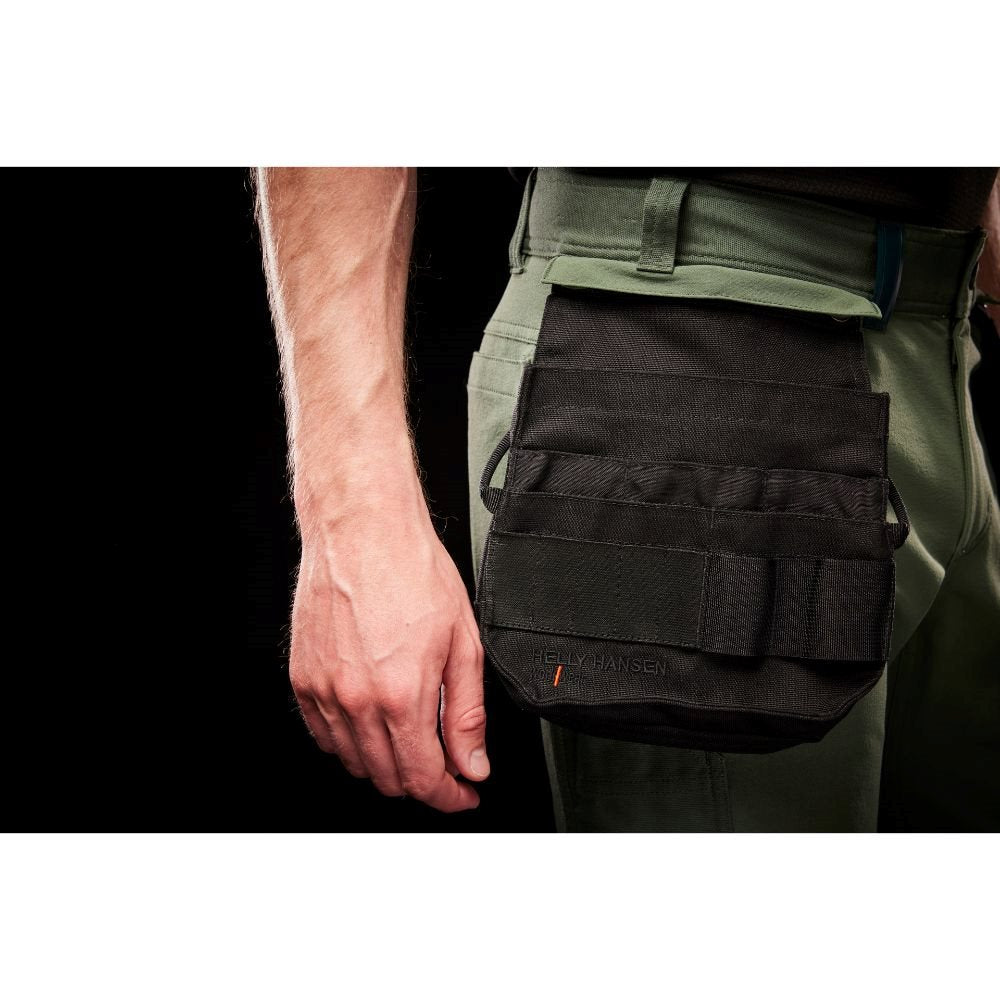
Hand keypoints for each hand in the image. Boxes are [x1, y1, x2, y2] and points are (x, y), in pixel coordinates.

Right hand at [289, 503, 487, 811]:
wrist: (362, 529)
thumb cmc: (412, 571)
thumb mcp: (463, 643)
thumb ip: (467, 714)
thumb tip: (473, 762)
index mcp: (403, 695)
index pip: (424, 778)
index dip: (449, 796)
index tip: (463, 792)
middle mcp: (358, 700)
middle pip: (388, 778)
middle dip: (422, 782)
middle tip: (445, 767)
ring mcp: (325, 691)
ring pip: (353, 763)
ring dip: (386, 766)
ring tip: (410, 743)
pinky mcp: (303, 678)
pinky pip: (322, 736)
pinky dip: (348, 744)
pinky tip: (370, 726)